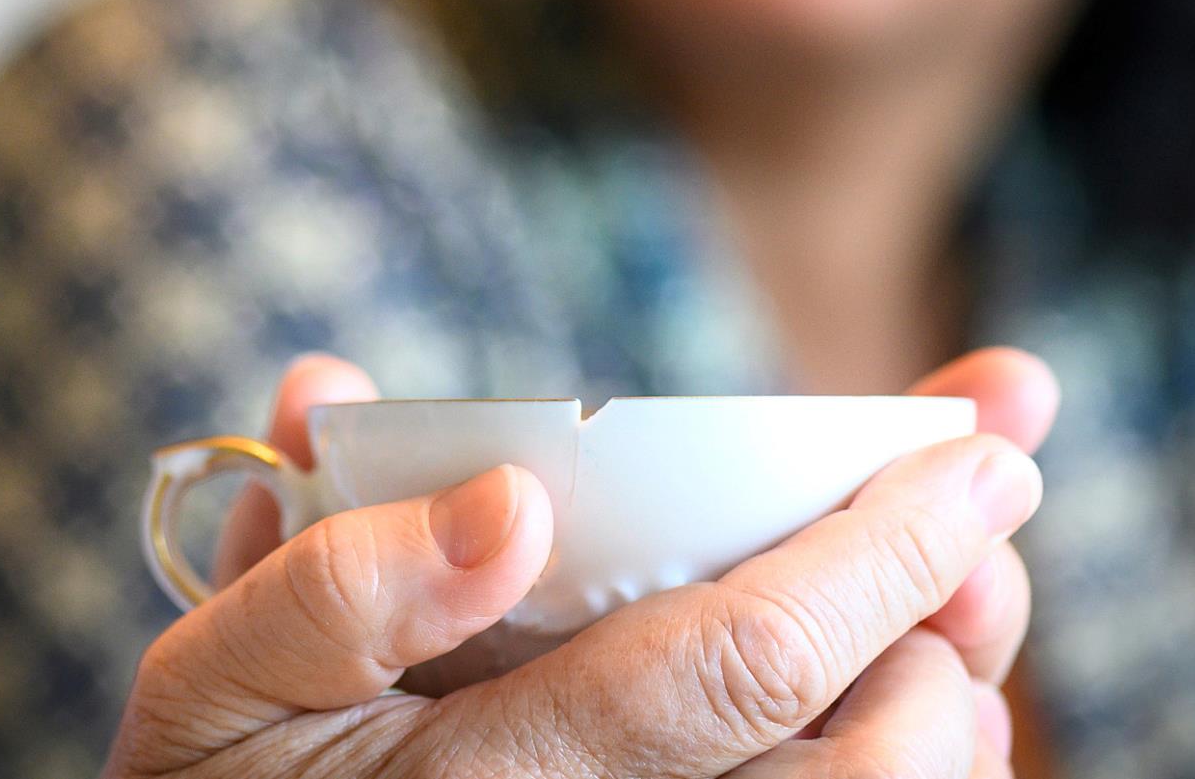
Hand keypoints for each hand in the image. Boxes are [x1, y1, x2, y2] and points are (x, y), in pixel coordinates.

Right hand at [105, 349, 1054, 778]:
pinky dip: (899, 760)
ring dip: (946, 703)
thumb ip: (326, 584)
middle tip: (980, 509)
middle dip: (948, 624)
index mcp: (478, 778)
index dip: (874, 554)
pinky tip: (898, 686)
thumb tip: (504, 500)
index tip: (971, 447)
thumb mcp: (214, 681)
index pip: (727, 667)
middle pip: (849, 766)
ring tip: (955, 604)